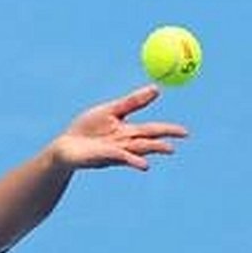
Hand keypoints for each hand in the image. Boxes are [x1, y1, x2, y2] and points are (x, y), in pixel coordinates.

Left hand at [52, 85, 188, 170]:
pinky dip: (133, 160)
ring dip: (153, 150)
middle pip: (149, 141)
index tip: (186, 132)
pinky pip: (121, 158)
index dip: (169, 130)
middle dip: (165, 141)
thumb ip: (132, 102)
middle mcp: (126, 143)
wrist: (65, 147)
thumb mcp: (110, 111)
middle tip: (182, 139)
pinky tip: (144, 164)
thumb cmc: (86, 129)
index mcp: (128, 131)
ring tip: (169, 149)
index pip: (152, 130)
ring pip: (139, 150)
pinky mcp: (105, 157)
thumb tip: (156, 88)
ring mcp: (116, 152)